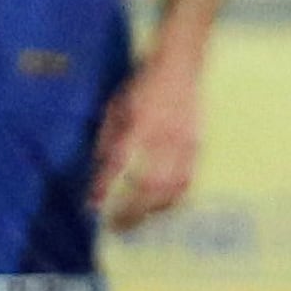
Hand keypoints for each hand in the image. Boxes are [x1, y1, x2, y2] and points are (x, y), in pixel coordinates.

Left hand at [90, 54, 202, 231]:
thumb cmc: (142, 86)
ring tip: (137, 221)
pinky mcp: (196, 147)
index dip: (105, 187)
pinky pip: (186, 182)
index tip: (93, 206)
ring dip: (152, 211)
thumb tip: (100, 171)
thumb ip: (108, 139)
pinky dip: (172, 200)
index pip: (118, 163)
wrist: (180, 65)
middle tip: (116, 225)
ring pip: (171, 189)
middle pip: (149, 185)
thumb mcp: (115, 107)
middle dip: (131, 210)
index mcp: (138, 124)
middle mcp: (162, 137)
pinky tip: (160, 208)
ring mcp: (183, 144)